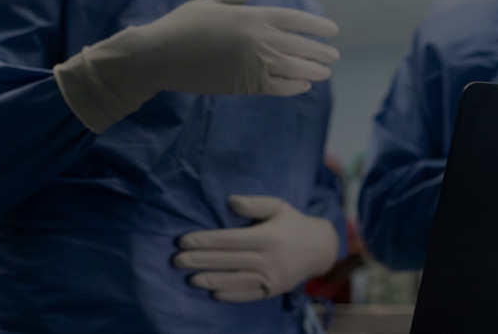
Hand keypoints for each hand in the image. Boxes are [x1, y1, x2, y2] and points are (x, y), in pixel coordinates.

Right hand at [55, 0, 339, 131]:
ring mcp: (254, 63)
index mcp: (253, 16)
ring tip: (325, 72)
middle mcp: (259, 39)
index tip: (332, 31)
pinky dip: (294, 86)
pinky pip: (279, 86)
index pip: (296, 19)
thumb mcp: (210, 2)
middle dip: (320, 51)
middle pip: (301, 45)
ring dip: (313, 70)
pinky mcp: (245, 85)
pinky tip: (303, 85)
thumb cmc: (183, 24)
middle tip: (333, 56)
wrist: (161, 55)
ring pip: (295, 67)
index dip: (316, 26)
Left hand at [173, 195, 338, 302]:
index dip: (205, 241)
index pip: (229, 240)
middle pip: (227, 261)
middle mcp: (269, 259)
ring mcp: (271, 278)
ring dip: (210, 279)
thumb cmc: (293, 223)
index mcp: (268, 236)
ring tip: (190, 278)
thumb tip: (231, 202)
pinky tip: (213, 292)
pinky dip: (229, 294)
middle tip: (177, 260)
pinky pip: (247, 295)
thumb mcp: (279, 206)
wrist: (320, 248)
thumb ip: (255, 203)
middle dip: (199, 261)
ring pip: (234, 280)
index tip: (184, 241)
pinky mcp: (273, 291)